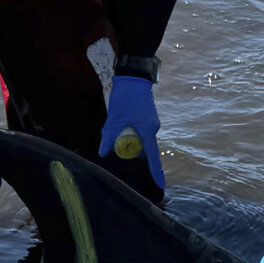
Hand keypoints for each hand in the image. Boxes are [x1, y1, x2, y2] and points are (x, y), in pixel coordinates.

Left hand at [97, 75, 163, 192]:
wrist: (133, 76)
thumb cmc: (125, 96)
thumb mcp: (114, 118)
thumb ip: (109, 136)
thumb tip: (103, 153)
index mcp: (148, 131)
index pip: (153, 157)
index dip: (155, 172)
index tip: (160, 186)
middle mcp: (152, 129)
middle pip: (143, 149)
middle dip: (130, 150)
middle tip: (115, 142)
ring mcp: (150, 123)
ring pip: (139, 139)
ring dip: (127, 139)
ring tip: (114, 124)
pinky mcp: (146, 118)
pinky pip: (139, 132)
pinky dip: (128, 132)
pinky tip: (118, 121)